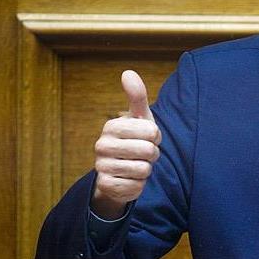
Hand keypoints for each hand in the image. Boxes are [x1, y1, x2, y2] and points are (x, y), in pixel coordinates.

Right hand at [90, 70, 162, 218]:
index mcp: (112, 126)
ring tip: (137, 164)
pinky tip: (130, 179)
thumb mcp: (139, 117)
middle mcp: (101, 146)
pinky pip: (137, 186)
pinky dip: (140, 184)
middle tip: (144, 153)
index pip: (151, 131)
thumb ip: (136, 96)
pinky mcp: (106, 186)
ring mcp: (101, 167)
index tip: (148, 137)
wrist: (121, 171)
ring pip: (143, 170)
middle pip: (148, 151)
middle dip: (152, 154)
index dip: (156, 136)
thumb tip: (127, 72)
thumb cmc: (135, 139)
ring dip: (146, 169)